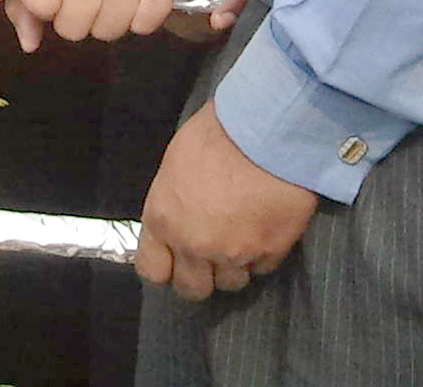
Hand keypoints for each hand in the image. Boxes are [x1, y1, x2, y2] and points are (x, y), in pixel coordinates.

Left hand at [136, 98, 319, 299]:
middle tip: (208, 256)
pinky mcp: (270, 253)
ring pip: (231, 283)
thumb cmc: (214, 136)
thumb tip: (177, 220)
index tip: (172, 260)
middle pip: (192, 289)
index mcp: (164, 220)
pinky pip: (261, 269)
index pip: (152, 270)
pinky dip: (261, 255)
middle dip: (199, 276)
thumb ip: (172, 204)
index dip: (163, 267)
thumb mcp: (175, 166)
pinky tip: (262, 229)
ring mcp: (234, 254)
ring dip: (233, 266)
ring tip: (240, 236)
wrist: (265, 133)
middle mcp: (195, 245)